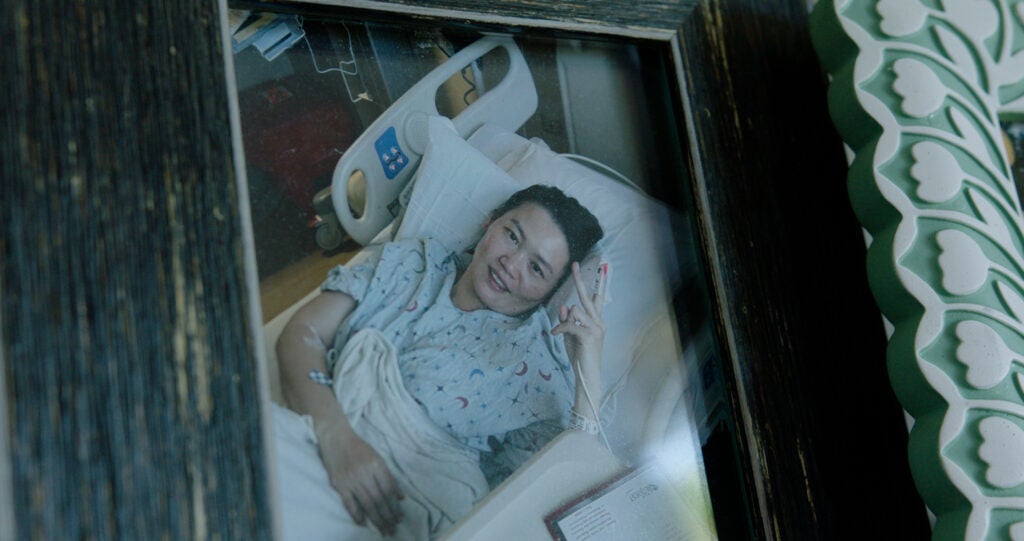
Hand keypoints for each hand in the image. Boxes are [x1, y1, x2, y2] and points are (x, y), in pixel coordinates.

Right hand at [315, 416, 404, 535]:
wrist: (336, 439)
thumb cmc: (359, 448)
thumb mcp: (378, 458)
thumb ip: (389, 477)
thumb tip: (401, 497)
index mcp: (377, 465)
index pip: (388, 490)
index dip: (395, 506)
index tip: (400, 517)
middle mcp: (365, 473)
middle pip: (379, 499)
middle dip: (388, 516)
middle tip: (393, 529)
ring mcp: (351, 479)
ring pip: (367, 503)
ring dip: (376, 518)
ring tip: (384, 529)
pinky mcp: (339, 484)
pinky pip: (349, 502)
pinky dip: (356, 514)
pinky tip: (363, 523)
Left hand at [552, 262, 606, 409]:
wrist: (586, 375)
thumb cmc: (579, 356)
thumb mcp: (570, 336)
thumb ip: (568, 321)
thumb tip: (565, 305)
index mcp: (596, 321)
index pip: (597, 299)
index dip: (599, 283)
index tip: (602, 268)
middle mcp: (599, 322)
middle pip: (587, 297)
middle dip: (579, 280)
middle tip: (575, 264)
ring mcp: (596, 328)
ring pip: (576, 310)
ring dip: (565, 320)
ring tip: (560, 333)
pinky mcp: (589, 335)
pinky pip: (570, 323)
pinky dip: (560, 327)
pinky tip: (556, 334)